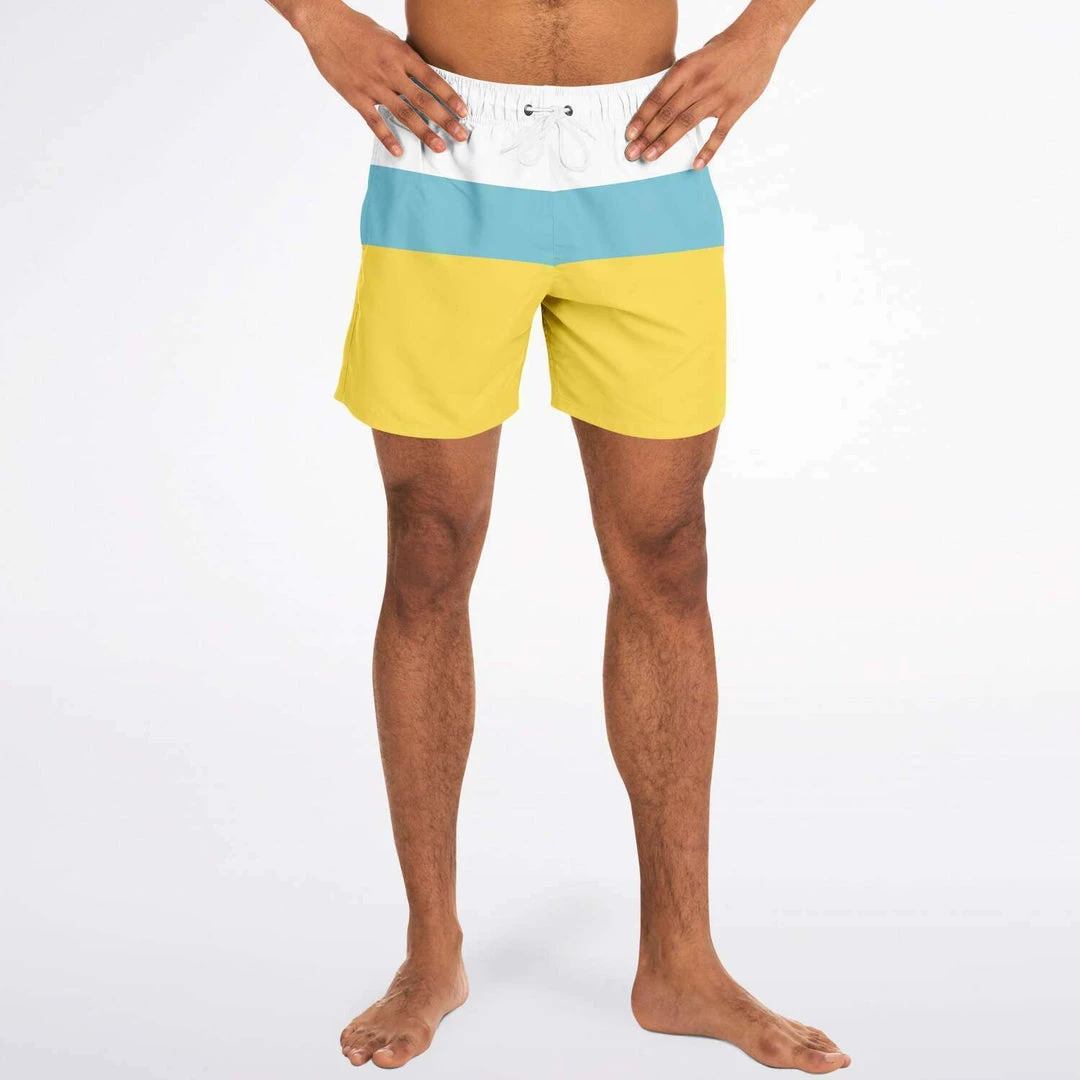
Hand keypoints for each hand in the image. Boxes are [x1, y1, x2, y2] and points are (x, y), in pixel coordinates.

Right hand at [294, 0, 467, 154]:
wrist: (325, 25)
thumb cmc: (359, 30)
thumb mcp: (389, 38)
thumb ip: (405, 59)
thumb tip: (423, 77)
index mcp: (401, 54)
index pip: (432, 80)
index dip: (450, 97)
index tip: (464, 113)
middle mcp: (391, 72)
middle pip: (424, 101)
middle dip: (445, 120)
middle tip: (461, 136)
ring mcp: (374, 86)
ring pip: (404, 114)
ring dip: (424, 133)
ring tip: (440, 147)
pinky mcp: (356, 97)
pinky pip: (375, 122)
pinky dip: (387, 138)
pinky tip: (399, 152)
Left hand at [624, 25, 783, 169]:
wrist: (758, 39)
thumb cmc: (723, 48)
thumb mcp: (695, 57)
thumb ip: (679, 80)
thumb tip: (660, 104)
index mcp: (686, 69)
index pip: (658, 97)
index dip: (641, 117)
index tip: (629, 135)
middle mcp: (698, 84)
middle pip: (667, 114)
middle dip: (647, 136)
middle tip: (632, 153)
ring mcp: (717, 97)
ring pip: (686, 124)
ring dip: (665, 142)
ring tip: (650, 157)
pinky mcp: (734, 108)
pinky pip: (719, 134)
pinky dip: (708, 151)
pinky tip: (696, 166)